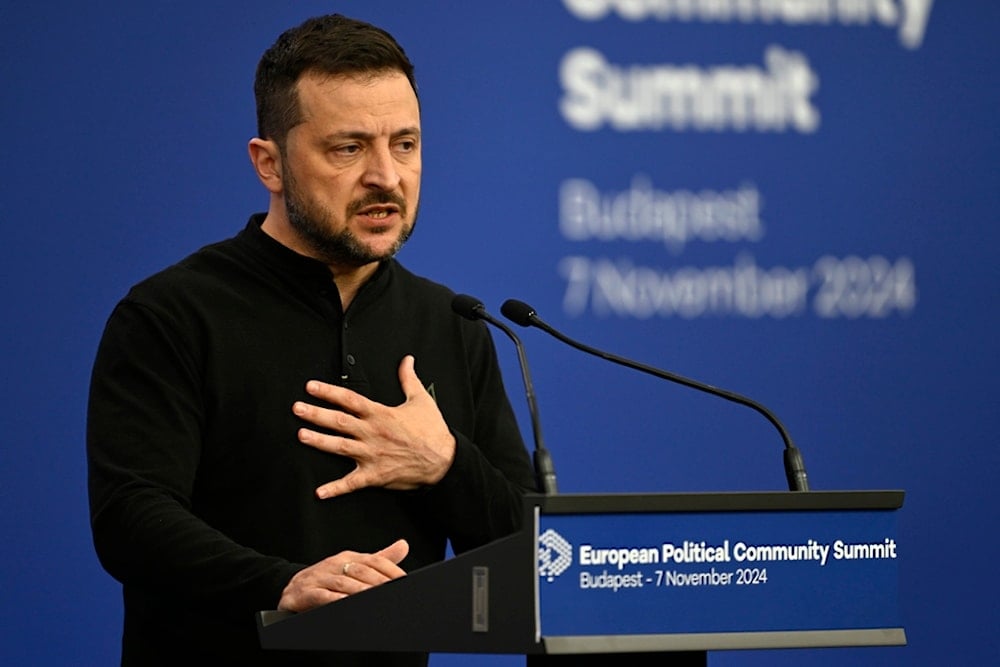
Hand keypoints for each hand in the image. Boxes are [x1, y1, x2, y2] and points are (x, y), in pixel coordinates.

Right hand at [277, 539, 409, 611]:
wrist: (292, 587)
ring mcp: (319, 577)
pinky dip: (333, 600)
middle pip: (361, 571)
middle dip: (378, 582)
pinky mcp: (305, 593)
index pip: (374, 561)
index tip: (404, 581)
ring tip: (374, 597)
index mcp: (348, 557)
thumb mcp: (353, 566)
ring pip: (343, 583)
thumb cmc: (327, 578)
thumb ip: (380, 558)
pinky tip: (344, 604)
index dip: (391, 570)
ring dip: (359, 591)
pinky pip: (321, 596)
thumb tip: (404, 545)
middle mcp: (334, 564)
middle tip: (392, 591)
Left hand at [293, 355, 455, 498]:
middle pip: (339, 421)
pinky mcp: (375, 475)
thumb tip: (406, 360)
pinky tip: (319, 492)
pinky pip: (352, 483)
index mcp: (381, 414)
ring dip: (319, 441)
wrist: (444, 461)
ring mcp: (372, 455)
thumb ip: (408, 379)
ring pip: (340, 447)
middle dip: (316, 414)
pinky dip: (335, 489)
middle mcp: (373, 433)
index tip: (311, 387)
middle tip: (297, 408)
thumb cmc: (432, 432)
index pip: (350, 400)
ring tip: (301, 435)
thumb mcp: (421, 400)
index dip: (329, 392)